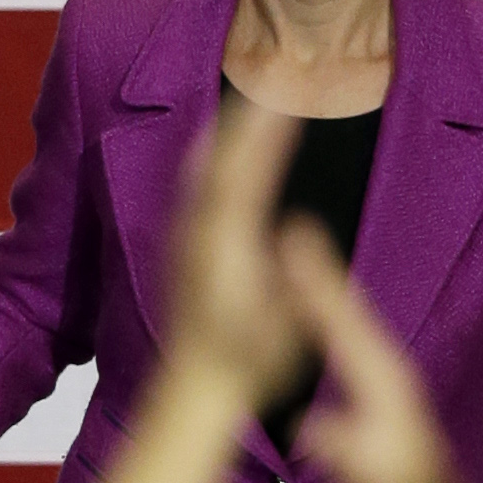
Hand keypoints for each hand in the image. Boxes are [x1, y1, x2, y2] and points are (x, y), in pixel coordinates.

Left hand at [163, 104, 307, 400]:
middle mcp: (200, 241)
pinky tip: (214, 156)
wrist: (193, 391)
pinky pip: (196, 194)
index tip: (284, 108)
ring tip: (247, 110)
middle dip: (246, 128)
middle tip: (272, 92)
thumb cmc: (247, 366)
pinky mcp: (184, 256)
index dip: (263, 141)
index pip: (245, 181)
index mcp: (227, 253)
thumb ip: (293, 277)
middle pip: (221, 168)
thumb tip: (297, 227)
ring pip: (203, 178)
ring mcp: (187, 246)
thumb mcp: (285, 328)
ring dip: (226, 141)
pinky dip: (211, 164)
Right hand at [281, 222, 454, 482]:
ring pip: (347, 320)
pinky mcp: (378, 389)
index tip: (294, 244)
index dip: (316, 283)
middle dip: (318, 270)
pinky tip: (309, 309)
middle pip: (347, 308)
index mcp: (382, 380)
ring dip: (320, 288)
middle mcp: (386, 368)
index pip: (342, 321)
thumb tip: (305, 426)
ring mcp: (384, 377)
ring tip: (295, 256)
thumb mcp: (364, 476)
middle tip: (293, 229)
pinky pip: (346, 339)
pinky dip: (325, 316)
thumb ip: (336, 447)